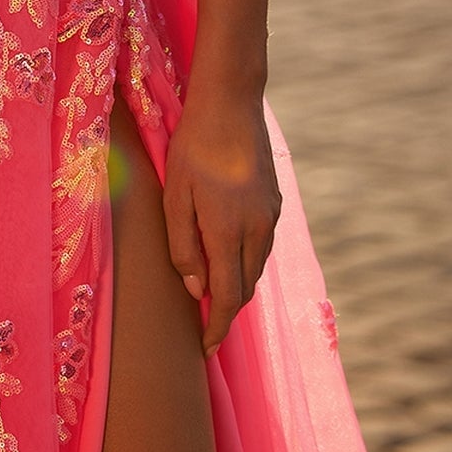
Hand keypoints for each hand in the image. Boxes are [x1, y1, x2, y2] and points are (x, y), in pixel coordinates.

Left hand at [162, 86, 281, 356]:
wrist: (231, 103)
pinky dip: (246, 260)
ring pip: (256, 267)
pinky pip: (262, 245)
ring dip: (238, 285)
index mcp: (229, 231)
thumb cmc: (193, 146)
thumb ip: (184, 246)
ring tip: (213, 293)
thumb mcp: (175, 195)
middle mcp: (258, 229)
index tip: (205, 349)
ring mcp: (271, 215)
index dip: (217, 328)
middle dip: (227, 311)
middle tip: (204, 326)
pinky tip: (228, 254)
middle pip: (246, 287)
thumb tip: (196, 291)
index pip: (228, 297)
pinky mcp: (275, 201)